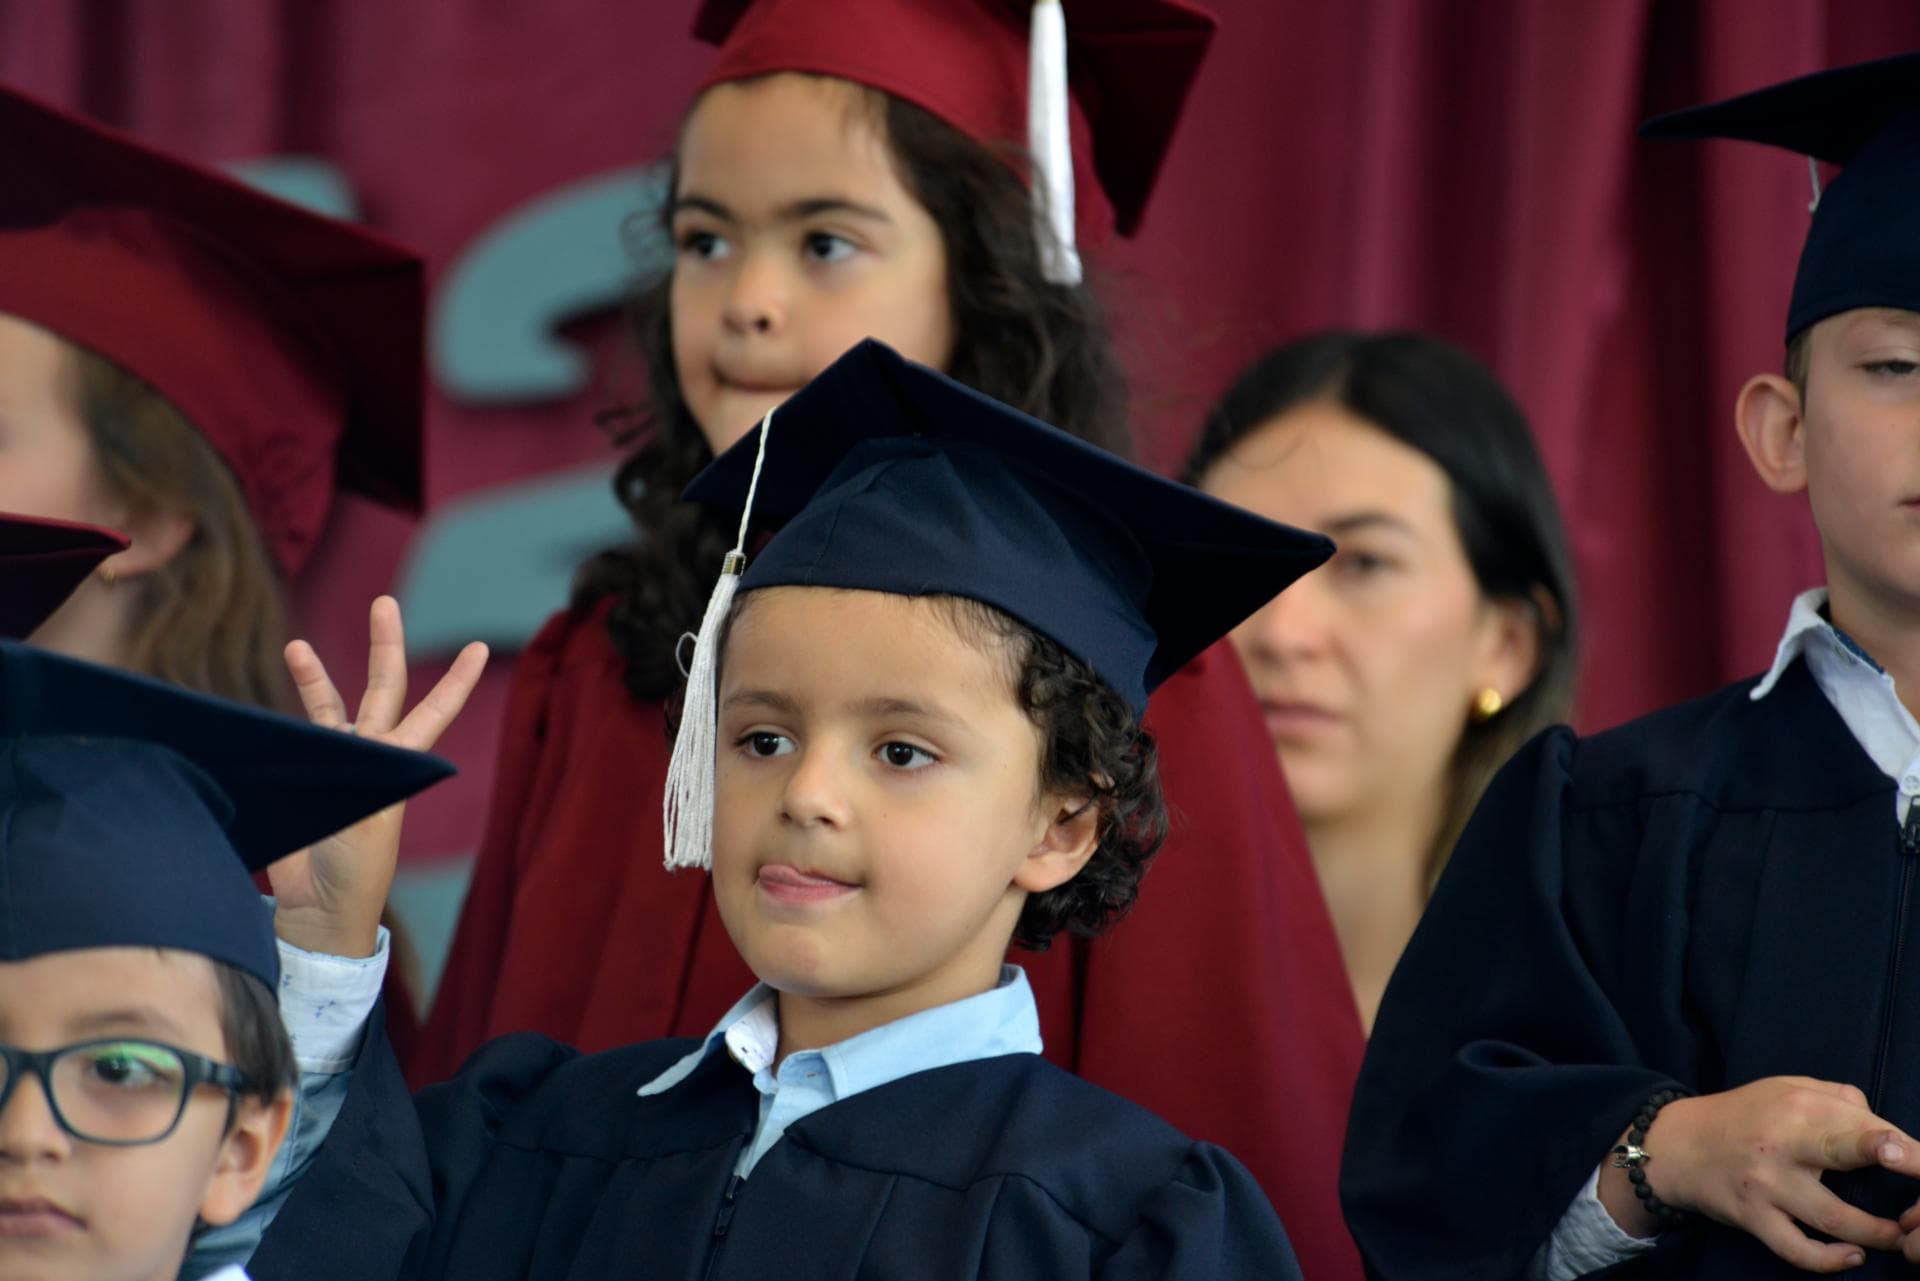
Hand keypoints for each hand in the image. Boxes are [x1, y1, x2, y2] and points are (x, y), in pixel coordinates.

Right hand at [270, 596, 488, 957]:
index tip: (477, 646)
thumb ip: (359, 779)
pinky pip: (292, 735)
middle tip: (384, 601)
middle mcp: (371, 754)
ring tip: (294, 646)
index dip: (454, 680)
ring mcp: (334, 762)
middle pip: (381, 688)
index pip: (434, 711)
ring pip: (328, 706)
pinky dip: (279, 717)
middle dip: (384, 644)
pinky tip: (258, 707)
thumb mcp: (370, 821)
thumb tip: (337, 743)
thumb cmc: (356, 871)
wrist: (320, 907)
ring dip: (313, 677)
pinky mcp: (298, 776)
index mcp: (400, 764)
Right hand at [1609, 1077, 1919, 1272]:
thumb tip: (1883, 1128)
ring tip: (1898, 1237)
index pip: (1858, 1122)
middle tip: (1915, 1202)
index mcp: (1796, 1107)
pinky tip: (1852, 1256)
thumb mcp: (1784, 1089)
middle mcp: (1781, 1142)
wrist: (1677, 1146)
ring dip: (1876, 1232)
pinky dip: (1829, 1259)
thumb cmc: (1742, 1115)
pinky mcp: (1752, 1217)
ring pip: (1832, 1217)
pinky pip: (1796, 1249)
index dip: (1898, 1144)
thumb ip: (1836, 1100)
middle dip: (1886, 1159)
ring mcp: (1766, 1184)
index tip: (1915, 1156)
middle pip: (1842, 1150)